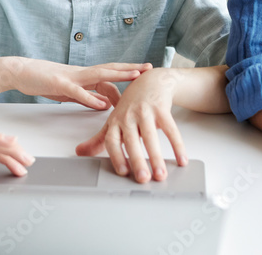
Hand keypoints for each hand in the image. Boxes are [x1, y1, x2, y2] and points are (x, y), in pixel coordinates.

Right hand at [10, 58, 150, 110]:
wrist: (21, 71)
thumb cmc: (43, 80)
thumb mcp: (69, 91)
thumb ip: (86, 96)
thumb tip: (103, 103)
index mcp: (84, 75)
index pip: (109, 73)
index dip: (127, 72)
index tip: (144, 73)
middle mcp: (81, 73)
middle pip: (110, 68)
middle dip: (130, 68)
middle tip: (149, 67)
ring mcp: (71, 77)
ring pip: (99, 74)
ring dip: (118, 75)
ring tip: (135, 77)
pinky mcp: (59, 84)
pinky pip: (78, 92)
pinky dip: (91, 98)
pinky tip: (102, 105)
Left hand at [75, 68, 186, 183]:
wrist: (149, 81)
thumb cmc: (130, 105)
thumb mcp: (113, 121)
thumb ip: (98, 139)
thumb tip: (79, 153)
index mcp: (115, 122)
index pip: (112, 140)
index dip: (116, 156)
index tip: (123, 172)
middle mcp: (128, 116)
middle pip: (132, 141)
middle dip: (137, 160)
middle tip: (143, 179)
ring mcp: (145, 111)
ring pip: (151, 136)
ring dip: (157, 157)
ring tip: (161, 175)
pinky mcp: (161, 108)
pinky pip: (170, 129)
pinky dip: (177, 145)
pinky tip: (182, 160)